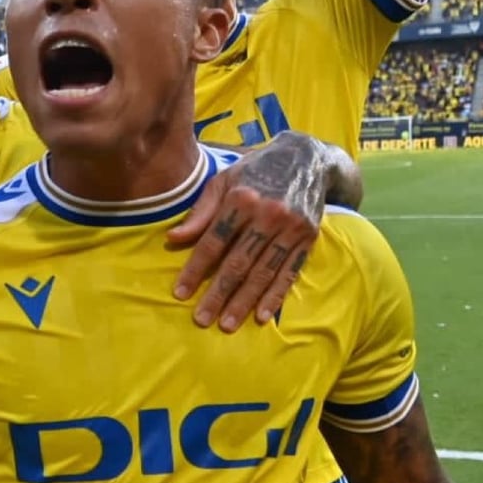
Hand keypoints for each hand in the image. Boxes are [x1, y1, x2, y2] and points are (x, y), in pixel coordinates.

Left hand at [168, 132, 326, 331]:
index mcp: (241, 198)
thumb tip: (173, 238)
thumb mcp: (223, 180)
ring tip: (227, 324)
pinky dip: (275, 296)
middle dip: (218, 293)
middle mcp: (268, 214)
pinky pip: (289, 272)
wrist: (307, 158)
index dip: (195, 269)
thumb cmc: (255, 170)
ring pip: (263, 272)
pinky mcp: (308, 238)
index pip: (213, 241)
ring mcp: (291, 228)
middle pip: (238, 262)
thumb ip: (201, 211)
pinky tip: (262, 316)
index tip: (180, 293)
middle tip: (202, 319)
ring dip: (244, 302)